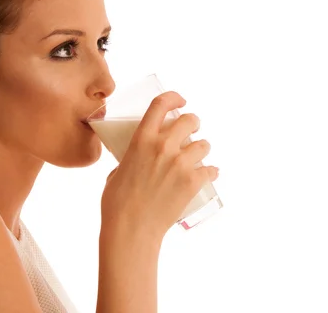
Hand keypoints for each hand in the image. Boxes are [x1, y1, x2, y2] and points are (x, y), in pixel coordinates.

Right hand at [100, 91, 218, 241]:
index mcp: (141, 139)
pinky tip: (208, 175)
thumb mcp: (117, 171)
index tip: (180, 101)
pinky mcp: (193, 182)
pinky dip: (210, 172)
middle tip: (191, 130)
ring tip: (197, 156)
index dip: (174, 97)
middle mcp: (163, 146)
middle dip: (193, 123)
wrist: (131, 229)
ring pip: (204, 144)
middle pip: (189, 120)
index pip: (161, 104)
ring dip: (202, 148)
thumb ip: (131, 160)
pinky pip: (211, 169)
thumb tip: (137, 160)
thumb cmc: (117, 203)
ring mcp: (180, 164)